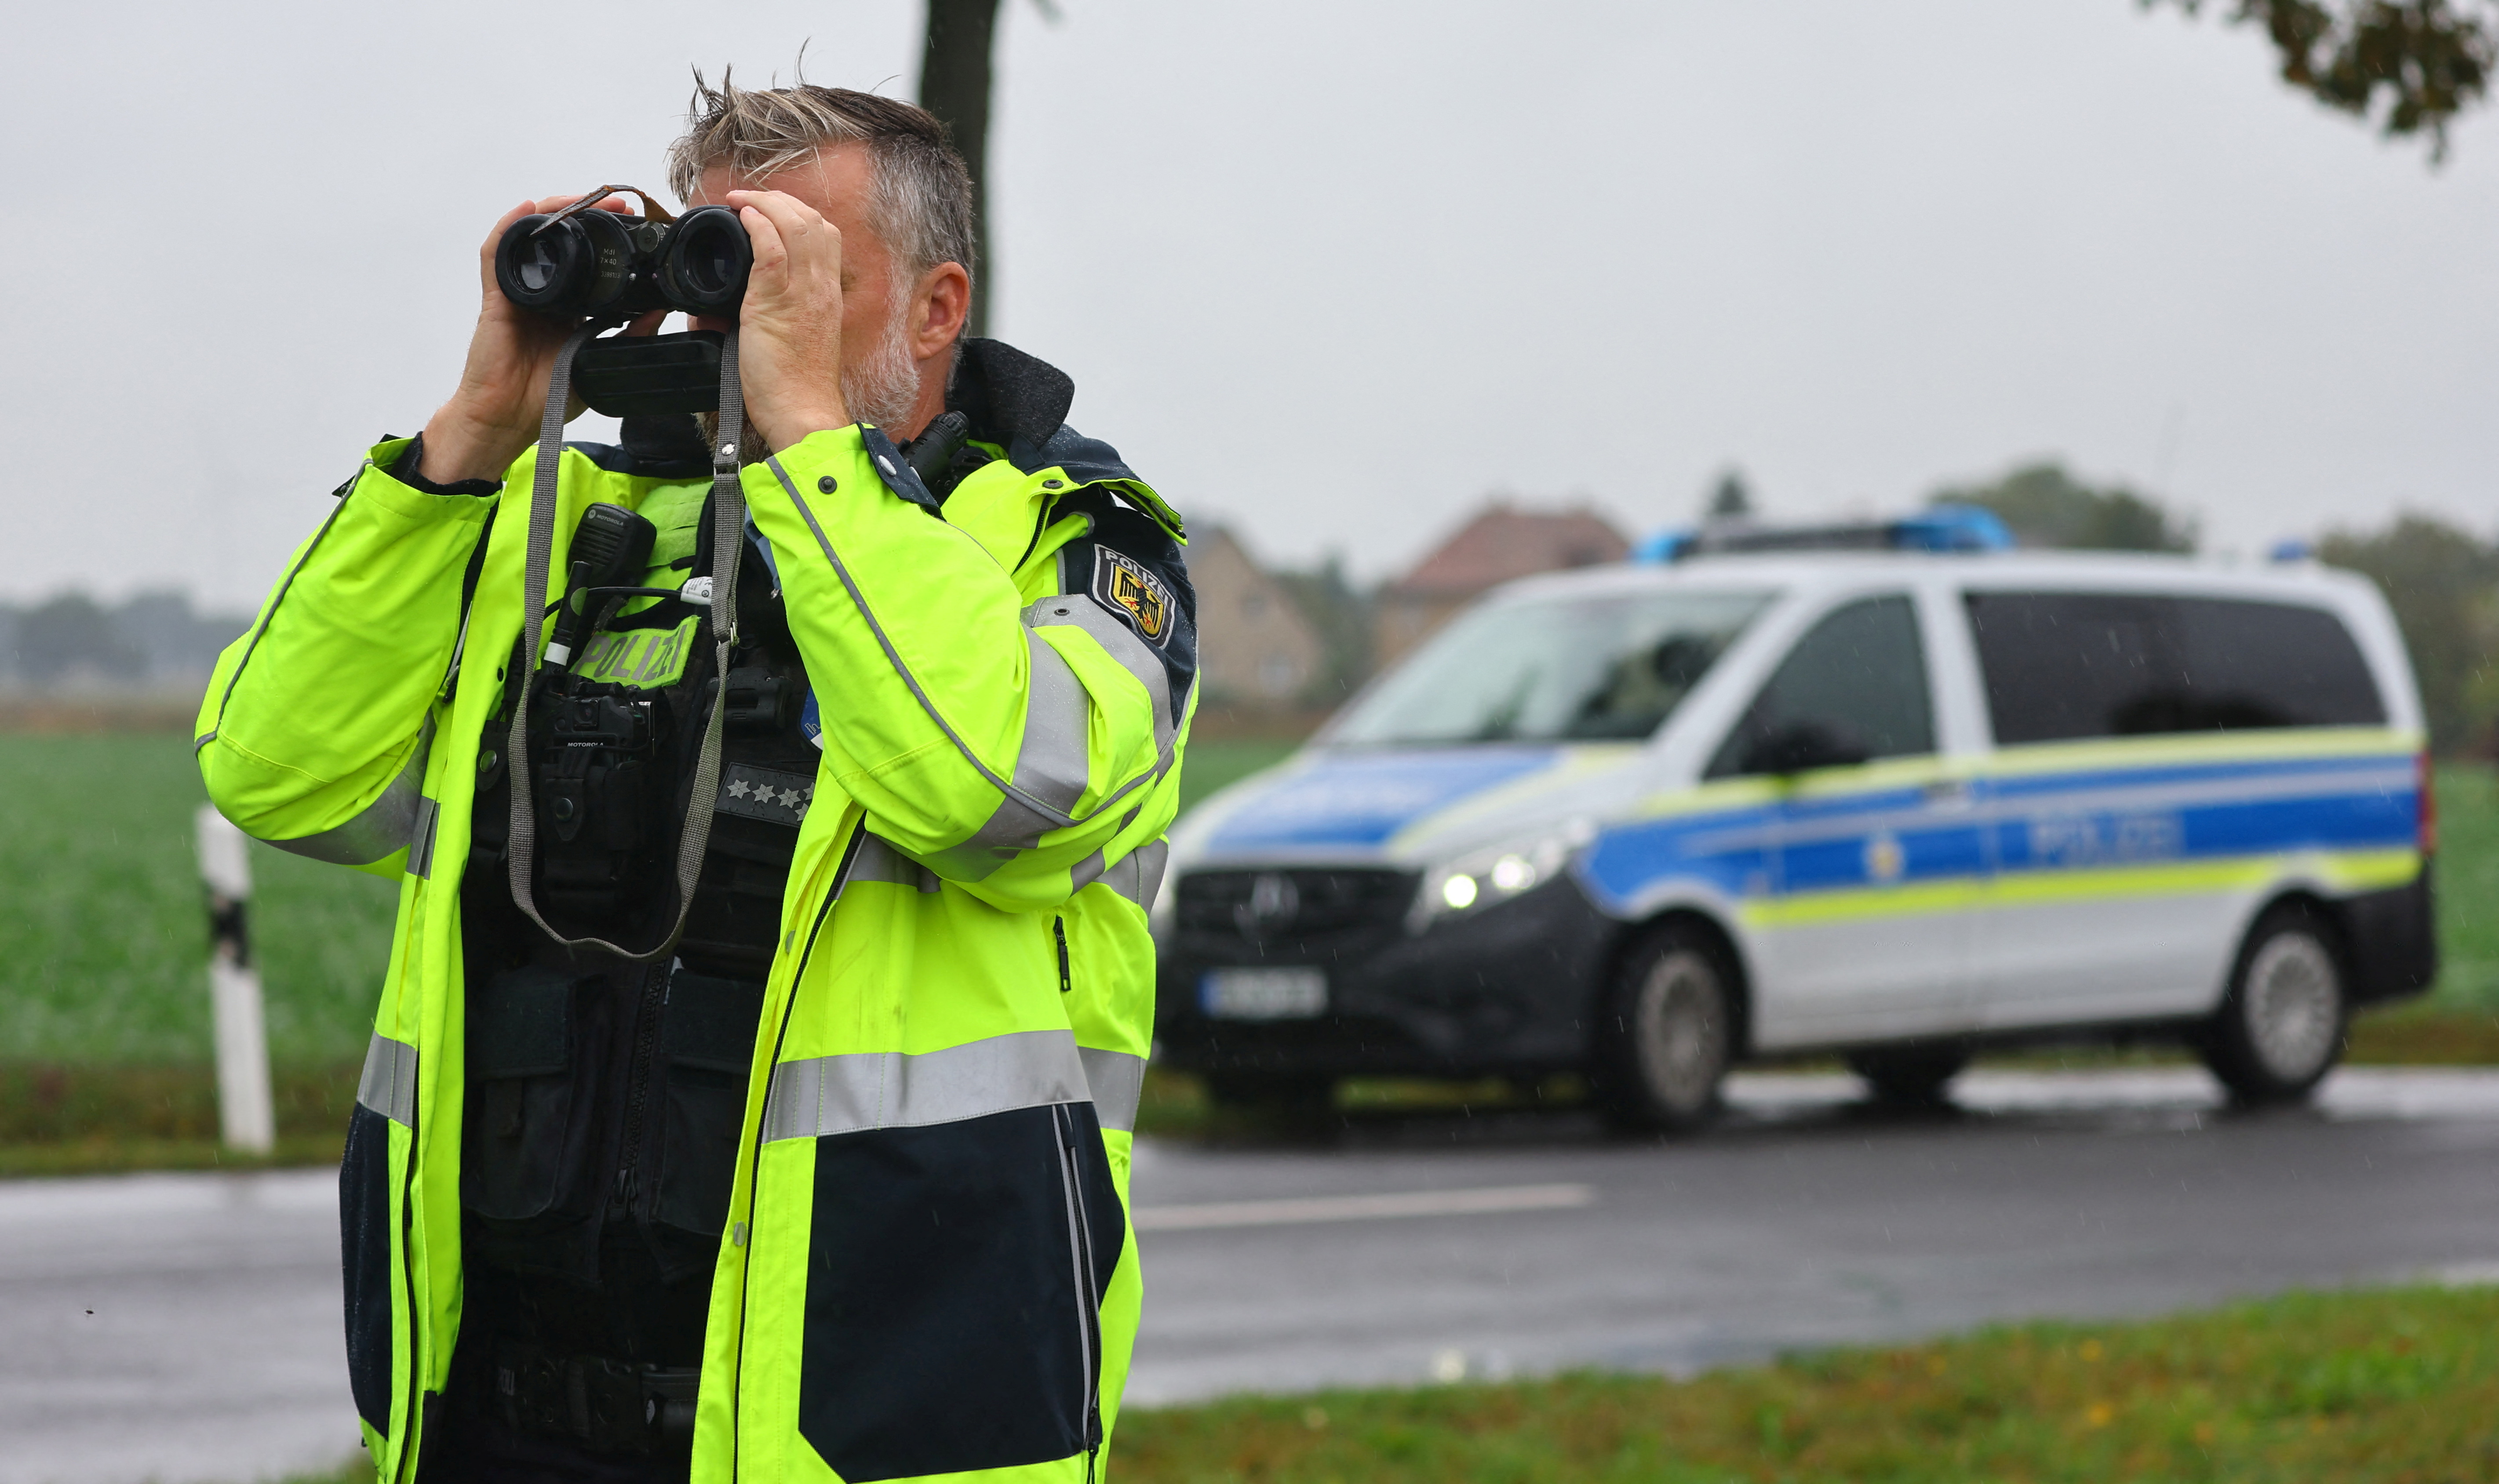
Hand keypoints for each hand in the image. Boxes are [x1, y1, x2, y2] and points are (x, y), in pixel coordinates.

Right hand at [417, 194, 663, 483]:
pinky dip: (509, 227)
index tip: (635, 222)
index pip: (589, 259)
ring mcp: (519, 291)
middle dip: (587, 215)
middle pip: (561, 240)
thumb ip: (629, 337)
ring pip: (531, 237)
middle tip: (617, 204)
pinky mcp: (496, 296)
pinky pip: (497, 253)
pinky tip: (527, 209)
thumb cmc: (548, 396)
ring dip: (554, 212)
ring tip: (579, 199)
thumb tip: (660, 311)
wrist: (508, 418)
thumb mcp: (599, 363)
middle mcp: (545, 293)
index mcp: (569, 306)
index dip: (608, 237)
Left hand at [723, 188, 850, 452]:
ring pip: (796, 224)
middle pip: (814, 220)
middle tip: (748, 199)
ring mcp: (803, 292)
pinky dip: (757, 225)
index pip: (826, 234)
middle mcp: (821, 286)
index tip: (769, 210)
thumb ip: (761, 314)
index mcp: (827, 293)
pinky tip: (742, 218)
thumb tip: (711, 307)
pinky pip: (772, 249)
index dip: (796, 212)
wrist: (803, 412)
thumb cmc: (795, 384)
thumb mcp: (786, 339)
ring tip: (740, 202)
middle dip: (779, 199)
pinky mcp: (777, 302)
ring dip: (765, 203)